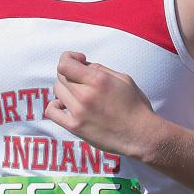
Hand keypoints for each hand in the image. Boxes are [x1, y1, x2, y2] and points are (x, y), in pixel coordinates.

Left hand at [44, 51, 159, 159]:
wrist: (141, 135)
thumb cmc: (136, 106)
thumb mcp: (123, 79)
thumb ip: (100, 70)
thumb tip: (83, 66)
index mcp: (98, 80)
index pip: (65, 64)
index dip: (69, 57)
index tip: (79, 60)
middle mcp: (85, 95)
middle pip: (61, 76)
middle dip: (71, 73)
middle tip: (83, 79)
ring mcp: (78, 112)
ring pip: (57, 91)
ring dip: (66, 88)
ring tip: (79, 93)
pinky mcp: (75, 127)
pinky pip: (52, 112)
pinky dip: (55, 105)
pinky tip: (66, 105)